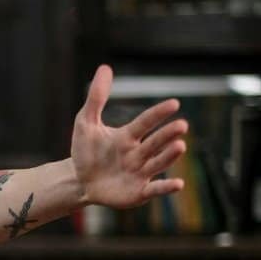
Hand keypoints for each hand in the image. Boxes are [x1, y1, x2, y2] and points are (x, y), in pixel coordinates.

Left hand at [70, 64, 188, 208]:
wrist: (79, 181)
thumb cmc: (86, 151)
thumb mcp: (86, 123)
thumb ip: (97, 98)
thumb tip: (105, 67)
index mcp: (128, 136)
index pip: (144, 123)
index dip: (157, 114)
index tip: (174, 103)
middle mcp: (138, 153)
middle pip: (155, 142)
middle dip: (167, 135)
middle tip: (181, 125)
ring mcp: (140, 173)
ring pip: (157, 163)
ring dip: (169, 156)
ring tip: (180, 146)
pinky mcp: (138, 192)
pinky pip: (154, 190)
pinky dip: (166, 188)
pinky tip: (178, 184)